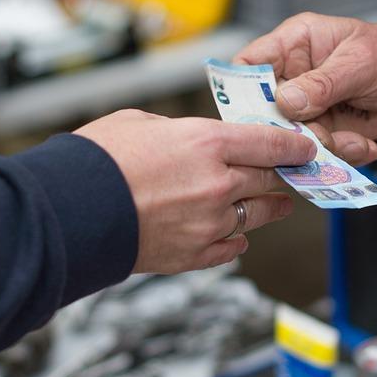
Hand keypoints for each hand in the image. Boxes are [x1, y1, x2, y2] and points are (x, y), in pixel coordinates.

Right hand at [75, 109, 315, 275]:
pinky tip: (238, 236)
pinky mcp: (193, 254)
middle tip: (291, 174)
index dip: (294, 145)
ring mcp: (209, 223)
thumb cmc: (96, 160)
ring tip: (277, 205)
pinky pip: (231, 248)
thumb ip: (180, 131)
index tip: (305, 148)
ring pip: (256, 215)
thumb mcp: (141, 122)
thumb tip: (192, 140)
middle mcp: (217, 184)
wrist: (70, 209)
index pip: (271, 143)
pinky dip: (236, 240)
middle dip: (282, 175)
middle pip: (268, 179)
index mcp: (208, 143)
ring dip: (269, 208)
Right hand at [235, 13, 376, 162]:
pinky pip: (318, 152)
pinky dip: (342, 154)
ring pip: (291, 138)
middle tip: (314, 137)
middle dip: (287, 130)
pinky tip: (364, 143)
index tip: (249, 115)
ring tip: (352, 141)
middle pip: (264, 110)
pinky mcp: (324, 132)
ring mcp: (307, 109)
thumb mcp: (360, 62)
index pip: (249, 64)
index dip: (240, 89)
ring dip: (321, 147)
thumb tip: (287, 101)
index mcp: (293, 45)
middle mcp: (293, 77)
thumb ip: (323, 83)